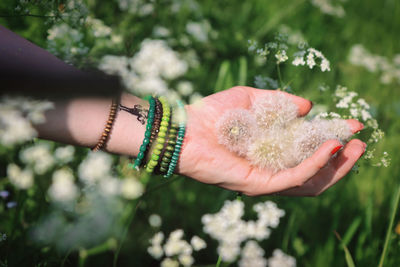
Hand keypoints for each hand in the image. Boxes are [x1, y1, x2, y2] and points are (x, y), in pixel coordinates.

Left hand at [176, 86, 364, 195]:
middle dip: (340, 159)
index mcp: (271, 151)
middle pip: (314, 172)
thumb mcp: (252, 100)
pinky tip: (328, 147)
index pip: (307, 153)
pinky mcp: (258, 185)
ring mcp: (265, 179)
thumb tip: (308, 107)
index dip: (331, 140)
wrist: (186, 129)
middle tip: (359, 141)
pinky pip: (293, 178)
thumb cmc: (214, 114)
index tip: (352, 125)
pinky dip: (313, 165)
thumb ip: (279, 102)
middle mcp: (271, 168)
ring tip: (352, 148)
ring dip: (334, 166)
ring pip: (309, 182)